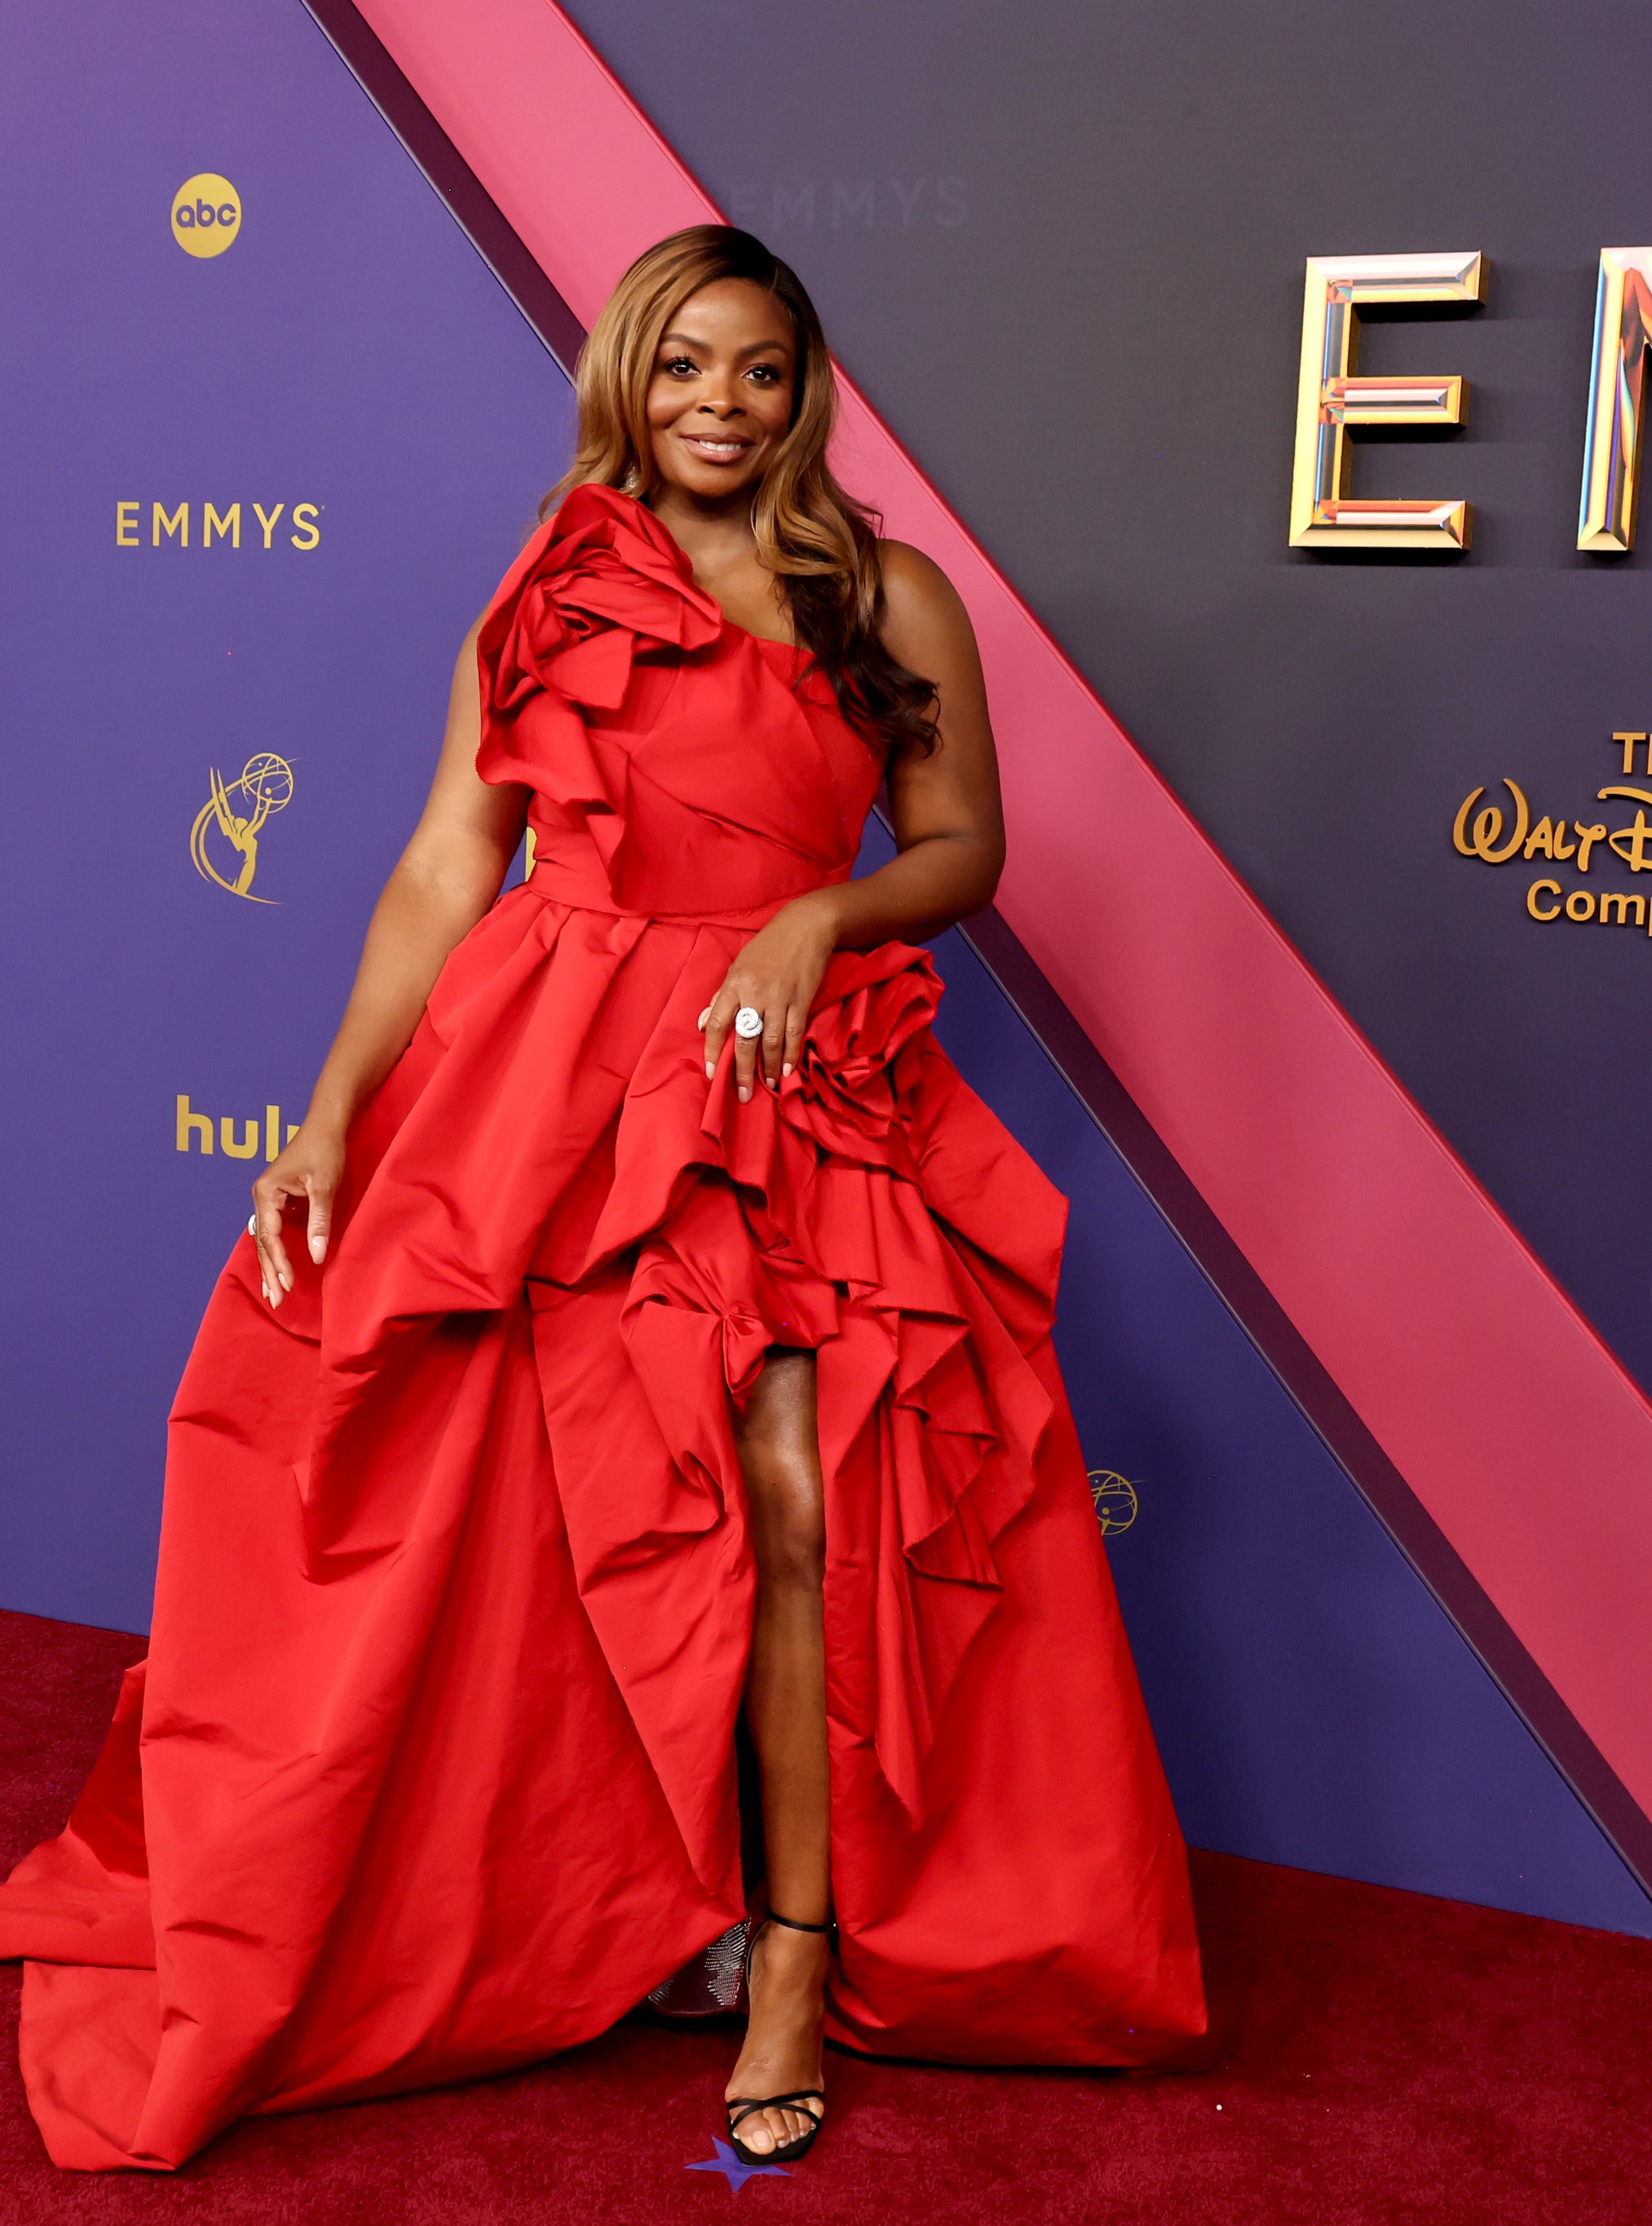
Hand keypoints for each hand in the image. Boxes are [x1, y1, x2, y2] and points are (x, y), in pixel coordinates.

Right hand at [251, 1121, 345, 1307]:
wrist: (326, 1126)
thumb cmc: (325, 1151)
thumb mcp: (324, 1187)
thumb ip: (319, 1221)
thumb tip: (317, 1256)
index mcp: (266, 1193)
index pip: (271, 1236)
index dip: (279, 1262)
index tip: (287, 1284)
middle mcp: (261, 1197)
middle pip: (263, 1242)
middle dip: (270, 1271)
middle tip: (276, 1301)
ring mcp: (268, 1199)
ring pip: (266, 1239)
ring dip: (271, 1265)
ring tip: (273, 1293)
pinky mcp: (279, 1200)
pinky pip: (275, 1231)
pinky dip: (277, 1251)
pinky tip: (279, 1269)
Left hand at [700, 893, 838, 1100]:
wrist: (805, 927)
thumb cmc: (767, 947)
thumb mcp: (738, 966)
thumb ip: (720, 997)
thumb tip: (702, 1024)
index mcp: (735, 984)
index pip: (718, 1022)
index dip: (713, 1049)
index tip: (712, 1073)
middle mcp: (755, 993)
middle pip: (746, 1039)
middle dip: (743, 1071)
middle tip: (743, 1095)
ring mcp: (780, 997)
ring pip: (771, 1041)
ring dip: (769, 1068)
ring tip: (769, 1087)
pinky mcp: (801, 1000)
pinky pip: (794, 1033)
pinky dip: (790, 1054)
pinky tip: (787, 1069)